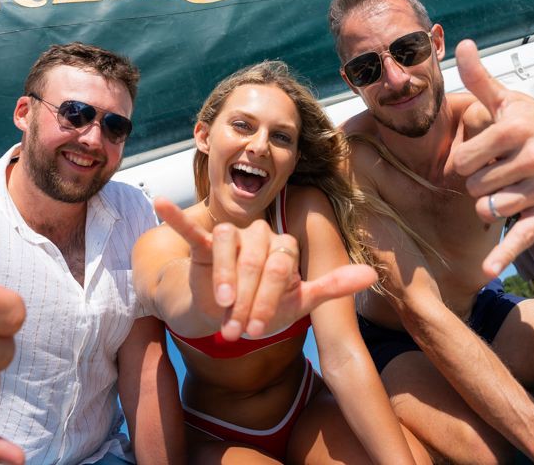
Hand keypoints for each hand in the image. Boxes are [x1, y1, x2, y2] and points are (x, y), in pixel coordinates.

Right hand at [154, 197, 375, 340]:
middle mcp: (260, 234)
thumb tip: (372, 274)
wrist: (229, 313)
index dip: (268, 299)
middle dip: (246, 298)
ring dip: (222, 278)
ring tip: (219, 305)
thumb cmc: (266, 305)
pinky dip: (177, 216)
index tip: (257, 331)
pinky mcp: (205, 243)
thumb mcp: (300, 302)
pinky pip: (193, 228)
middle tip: (237, 331)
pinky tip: (161, 202)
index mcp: (284, 247)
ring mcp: (232, 237)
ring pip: (227, 244)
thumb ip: (333, 285)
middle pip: (254, 258)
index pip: (280, 266)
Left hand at [452, 40, 533, 276]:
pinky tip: (489, 271)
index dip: (463, 162)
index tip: (473, 159)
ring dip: (487, 206)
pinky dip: (505, 256)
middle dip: (476, 184)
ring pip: (492, 209)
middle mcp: (533, 157)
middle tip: (491, 174)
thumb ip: (480, 79)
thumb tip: (459, 44)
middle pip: (476, 186)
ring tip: (499, 192)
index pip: (465, 158)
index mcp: (517, 128)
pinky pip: (523, 237)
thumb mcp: (510, 100)